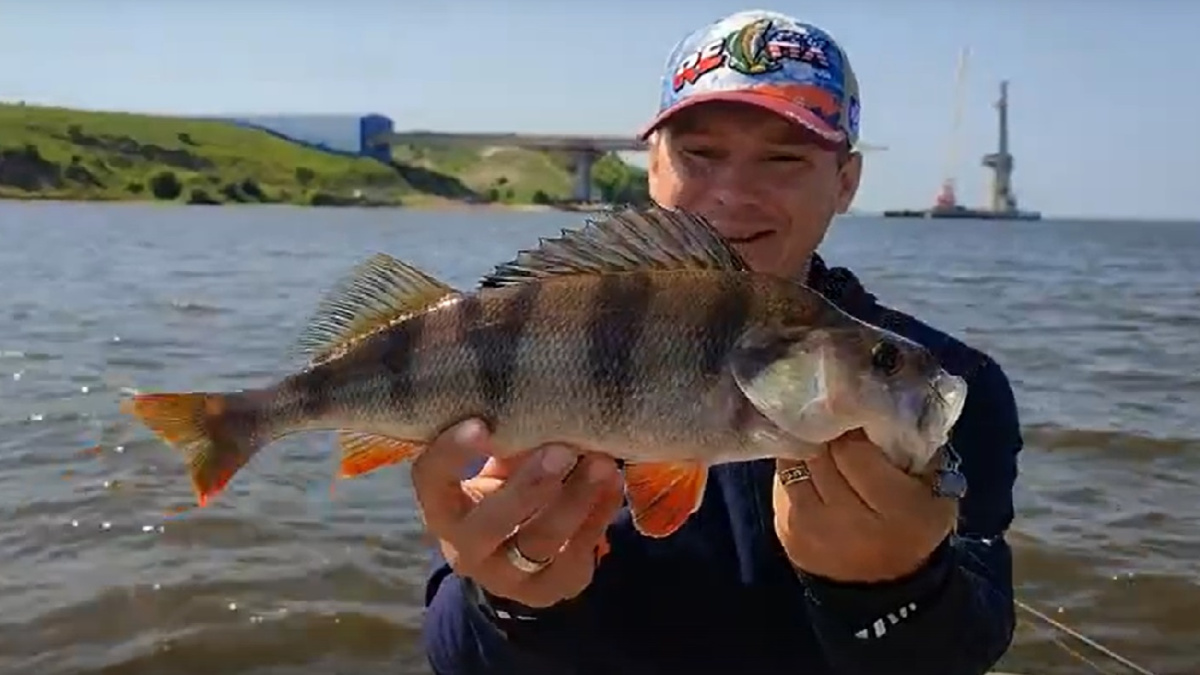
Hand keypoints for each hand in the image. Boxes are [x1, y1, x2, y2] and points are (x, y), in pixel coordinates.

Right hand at [411, 419, 623, 607]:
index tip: (481, 423)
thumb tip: (543, 397)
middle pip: (490, 524)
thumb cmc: (502, 490)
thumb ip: (509, 440)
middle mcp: (466, 549)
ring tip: (602, 463)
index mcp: (443, 508)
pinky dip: (599, 514)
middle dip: (528, 487)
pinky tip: (612, 483)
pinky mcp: (550, 589)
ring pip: (540, 541)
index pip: (430, 482)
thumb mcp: (496, 465)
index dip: (450, 455)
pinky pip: (578, 554)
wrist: (515, 556)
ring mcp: (507, 577)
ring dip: (575, 499)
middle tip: (562, 451)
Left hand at [773, 429, 955, 582]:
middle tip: (832, 416)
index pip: (854, 450)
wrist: (883, 586)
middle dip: (825, 430)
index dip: (851, 425)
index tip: (854, 411)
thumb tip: (888, 402)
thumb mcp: (936, 490)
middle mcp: (849, 522)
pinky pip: (782, 482)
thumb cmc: (914, 526)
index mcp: (896, 510)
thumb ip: (916, 447)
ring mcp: (812, 529)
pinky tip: (807, 461)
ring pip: (795, 463)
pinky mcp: (787, 532)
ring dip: (805, 445)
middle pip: (821, 454)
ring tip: (817, 435)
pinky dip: (793, 467)